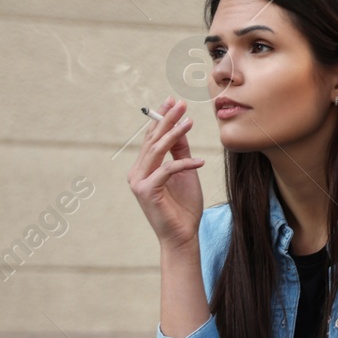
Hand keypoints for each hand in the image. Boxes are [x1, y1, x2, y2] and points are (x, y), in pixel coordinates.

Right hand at [128, 96, 204, 251]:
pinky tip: (201, 161)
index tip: (173, 102)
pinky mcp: (147, 191)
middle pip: (152, 140)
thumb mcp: (185, 174)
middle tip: (180, 104)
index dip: (161, 119)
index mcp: (143, 168)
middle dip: (167, 120)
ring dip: (174, 134)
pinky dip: (185, 164)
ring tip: (189, 122)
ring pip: (157, 151)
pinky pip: (167, 170)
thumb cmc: (184, 207)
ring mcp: (139, 182)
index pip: (152, 138)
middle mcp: (137, 172)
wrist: (182, 236)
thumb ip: (180, 153)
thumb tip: (180, 128)